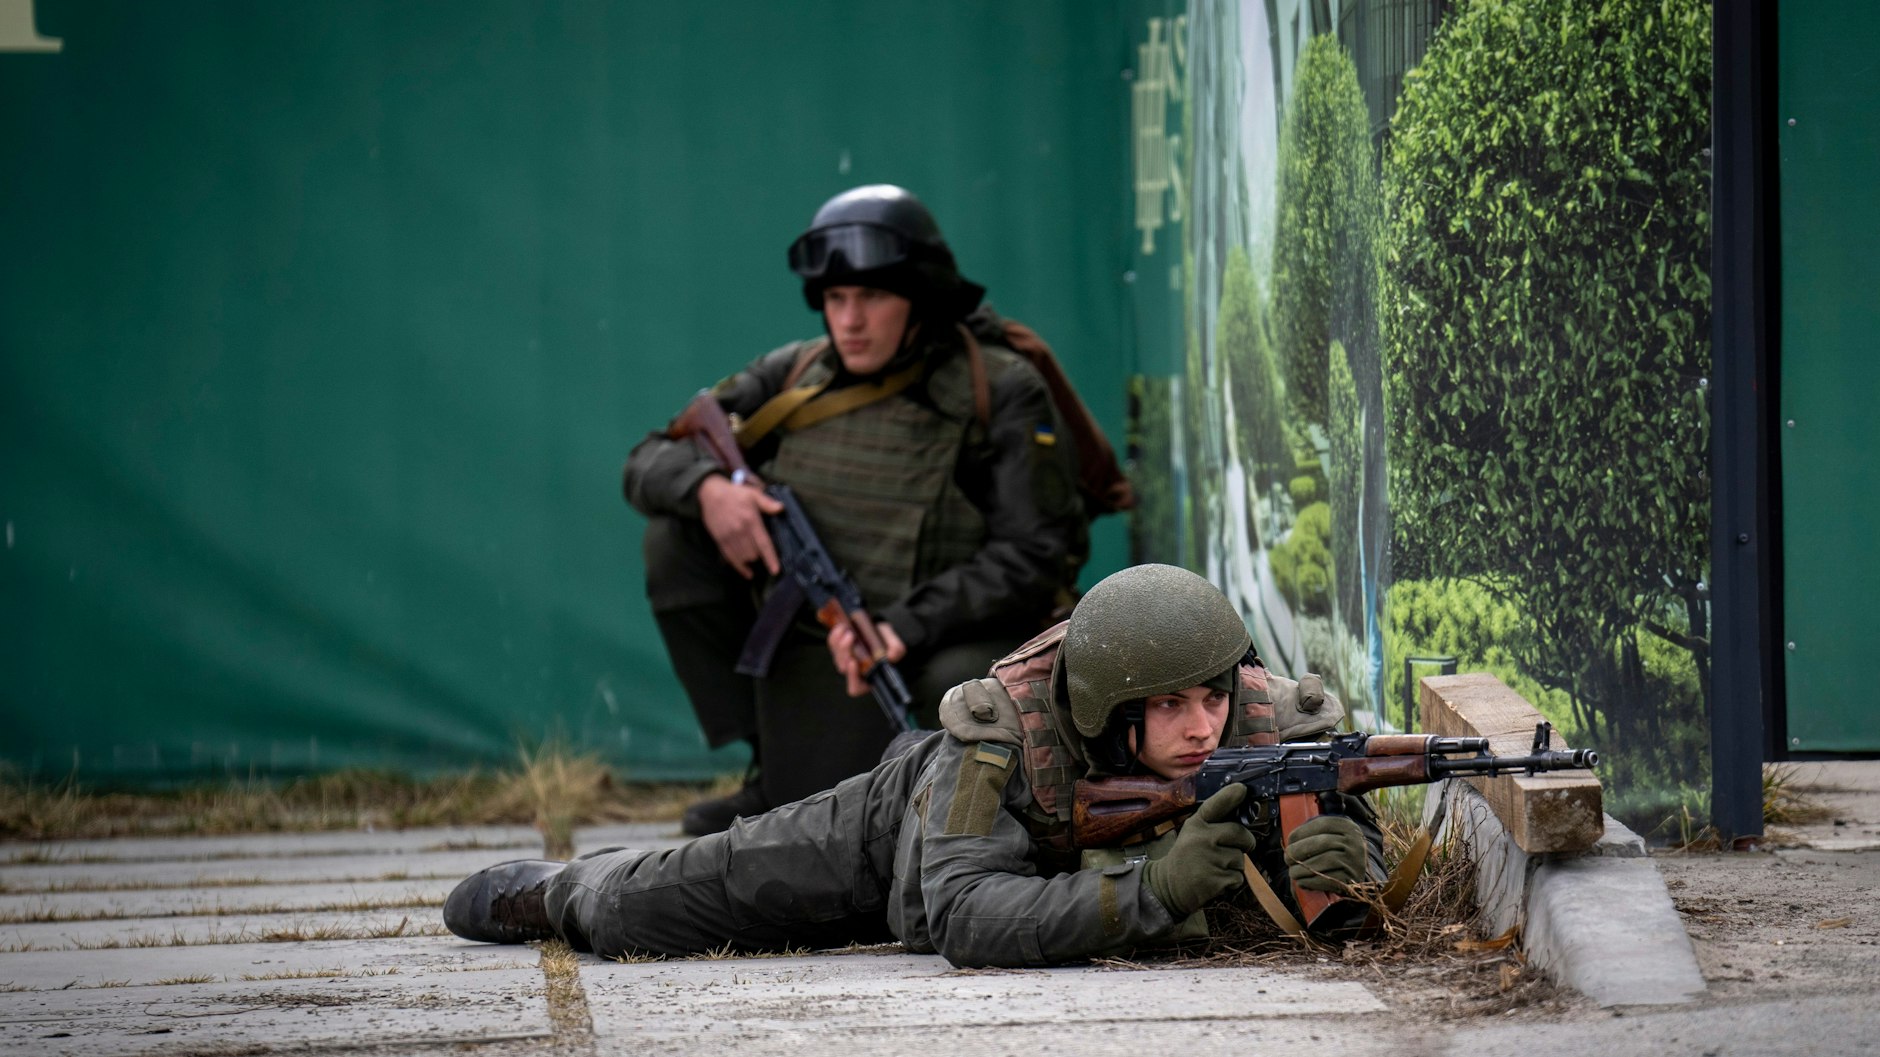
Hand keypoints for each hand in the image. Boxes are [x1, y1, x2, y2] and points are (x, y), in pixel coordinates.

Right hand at [697, 474, 782, 578]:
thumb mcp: (753, 494)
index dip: (770, 558)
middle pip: (754, 554)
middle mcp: (740, 531)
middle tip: (761, 549)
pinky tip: (747, 573)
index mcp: (751, 520)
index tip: (775, 570)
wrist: (711, 494)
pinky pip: (731, 558)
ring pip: (743, 558)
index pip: (763, 544)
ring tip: (754, 556)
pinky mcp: (720, 540)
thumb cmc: (735, 494)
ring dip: (750, 559)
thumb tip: (781, 508)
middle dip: (760, 555)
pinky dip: (740, 568)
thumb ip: (767, 503)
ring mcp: (729, 537)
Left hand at [826, 620, 906, 696]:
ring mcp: (845, 660)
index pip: (856, 687)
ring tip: (847, 629)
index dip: (852, 678)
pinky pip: (832, 645)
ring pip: (837, 656)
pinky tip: (842, 627)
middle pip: (843, 668)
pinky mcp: (839, 649)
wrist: (881, 630)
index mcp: (869, 677)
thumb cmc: (888, 643)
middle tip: (851, 636)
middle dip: (845, 652)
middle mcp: (855, 672)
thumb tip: (891, 656)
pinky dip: (835, 636)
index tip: (853, 662)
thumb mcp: (896, 645)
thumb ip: (897, 650)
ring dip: (839, 643)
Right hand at [1142, 784, 1256, 917]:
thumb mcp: (1192, 834)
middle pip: (1240, 834)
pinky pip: (1238, 877)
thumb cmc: (1188, 857)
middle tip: (1239, 848)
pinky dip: (1231, 882)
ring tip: (1216, 868)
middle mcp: (1201, 838)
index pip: (1216, 805)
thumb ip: (1213, 824)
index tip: (1242, 789)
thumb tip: (1243, 818)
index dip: (1230, 795)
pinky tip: (1216, 881)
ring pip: (1241, 859)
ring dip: (1234, 866)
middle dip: (1246, 842)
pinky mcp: (1215, 880)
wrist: (1168, 887)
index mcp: (1196, 824)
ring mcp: (1208, 859)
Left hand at [1285, 814, 1369, 893]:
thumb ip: (1327, 810)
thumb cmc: (1335, 849)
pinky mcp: (1352, 878)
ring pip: (1324, 861)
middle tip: (1286, 859)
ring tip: (1292, 873)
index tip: (1289, 841)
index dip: (1301, 832)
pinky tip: (1302, 882)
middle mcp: (1355, 841)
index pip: (1322, 824)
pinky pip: (1328, 880)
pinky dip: (1312, 882)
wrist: (1355, 875)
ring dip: (1303, 869)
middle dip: (1299, 852)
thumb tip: (1323, 794)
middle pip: (1322, 843)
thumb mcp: (1334, 830)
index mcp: (1347, 826)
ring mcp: (1355, 861)